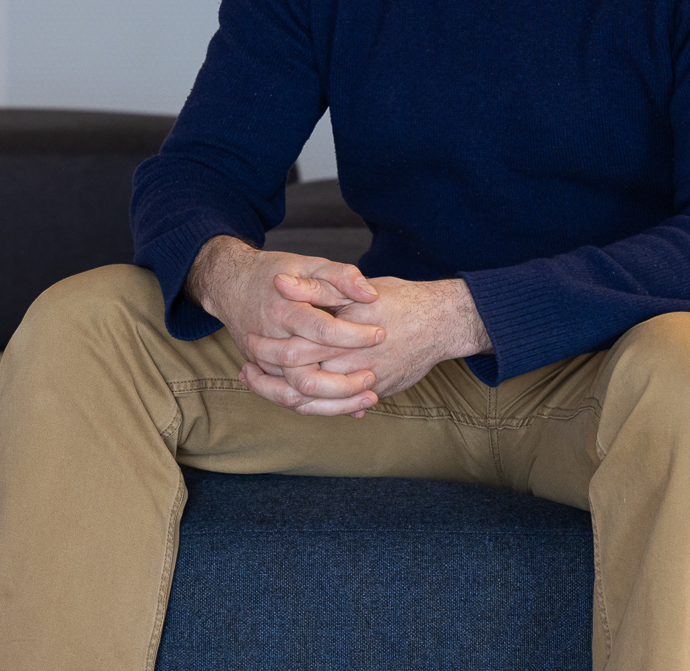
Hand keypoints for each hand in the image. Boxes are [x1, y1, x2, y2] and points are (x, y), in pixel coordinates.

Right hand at [186, 236, 385, 415]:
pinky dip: (319, 407)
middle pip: (305, 376)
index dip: (354, 335)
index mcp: (283, 311)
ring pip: (295, 396)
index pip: (322, 331)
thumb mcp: (307, 264)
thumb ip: (340, 276)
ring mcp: (262, 362)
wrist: (229, 283)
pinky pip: (289, 399)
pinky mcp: (263, 372)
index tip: (380, 334)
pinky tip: (349, 407)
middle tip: (374, 375)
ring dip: (333, 404)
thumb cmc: (273, 271)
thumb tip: (370, 294)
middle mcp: (269, 341)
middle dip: (344, 382)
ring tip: (368, 398)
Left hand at [241, 275, 491, 414]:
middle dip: (267, 379)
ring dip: (284, 396)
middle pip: (298, 381)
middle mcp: (351, 363)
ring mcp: (364, 381)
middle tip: (247, 369)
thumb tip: (281, 283)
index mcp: (342, 335)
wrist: (442, 323)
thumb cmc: (399, 299)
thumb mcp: (356, 288)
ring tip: (264, 385)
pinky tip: (298, 398)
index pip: (292, 350)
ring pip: (315, 401)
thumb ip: (318, 287)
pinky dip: (314, 406)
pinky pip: (338, 407)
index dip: (266, 349)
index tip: (248, 341)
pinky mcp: (376, 392)